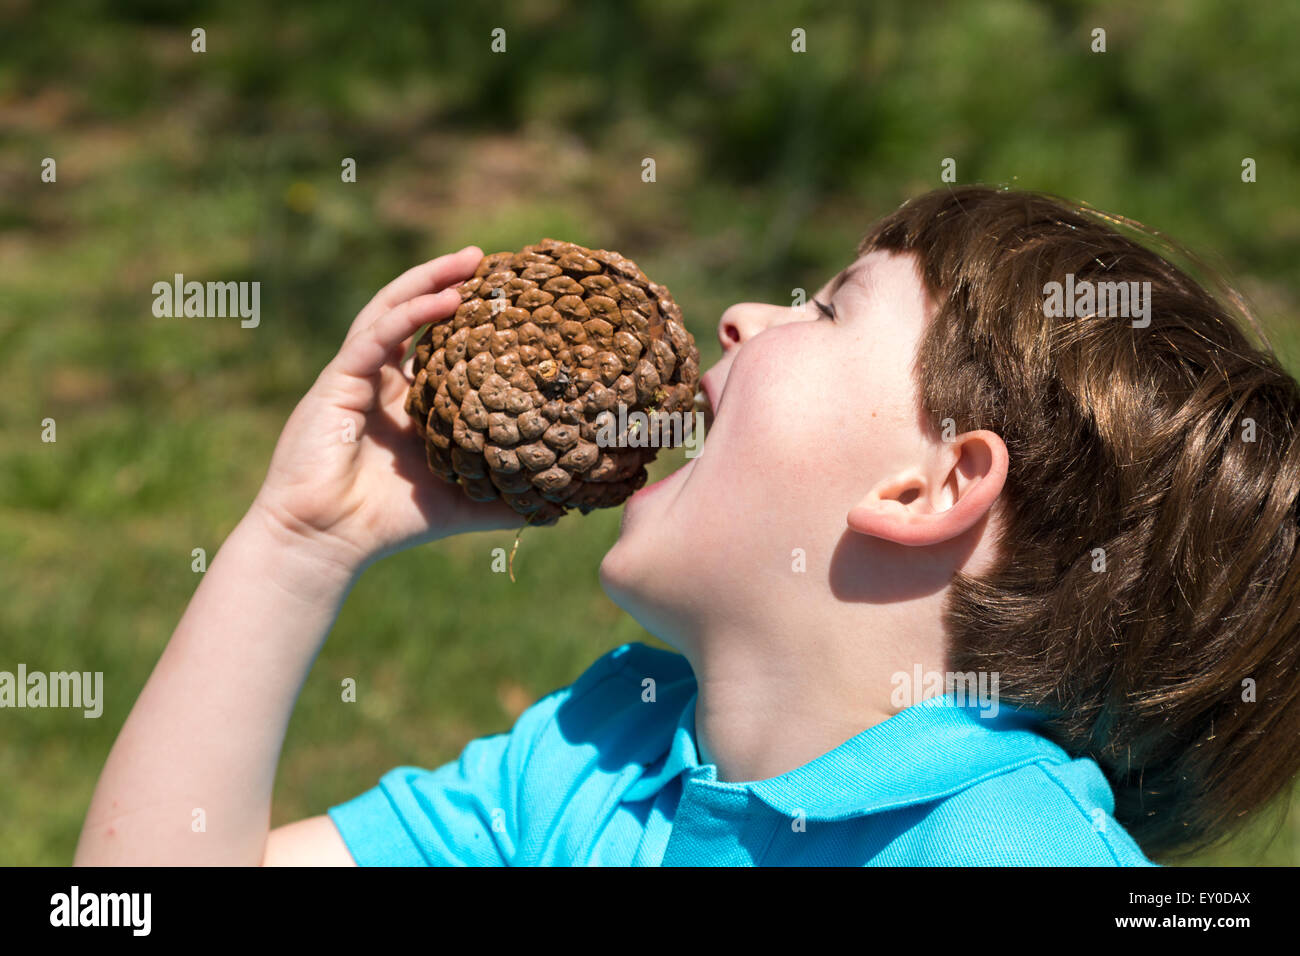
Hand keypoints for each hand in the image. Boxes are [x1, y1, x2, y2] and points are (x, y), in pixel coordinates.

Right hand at [250, 246, 523, 573]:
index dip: (468, 318)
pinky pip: (377, 336)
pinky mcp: (338, 381)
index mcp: (407, 401)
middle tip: (489, 262)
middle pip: (414, 313)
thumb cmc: (389, 523)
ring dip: (430, 282)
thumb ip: (505, 500)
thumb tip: (562, 509)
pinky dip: (411, 314)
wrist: (326, 540)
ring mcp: (357, 376)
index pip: (439, 344)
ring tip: (470, 262)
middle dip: (449, 282)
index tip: (509, 300)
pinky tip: (445, 299)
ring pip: (393, 310)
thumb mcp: (462, 505)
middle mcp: (381, 380)